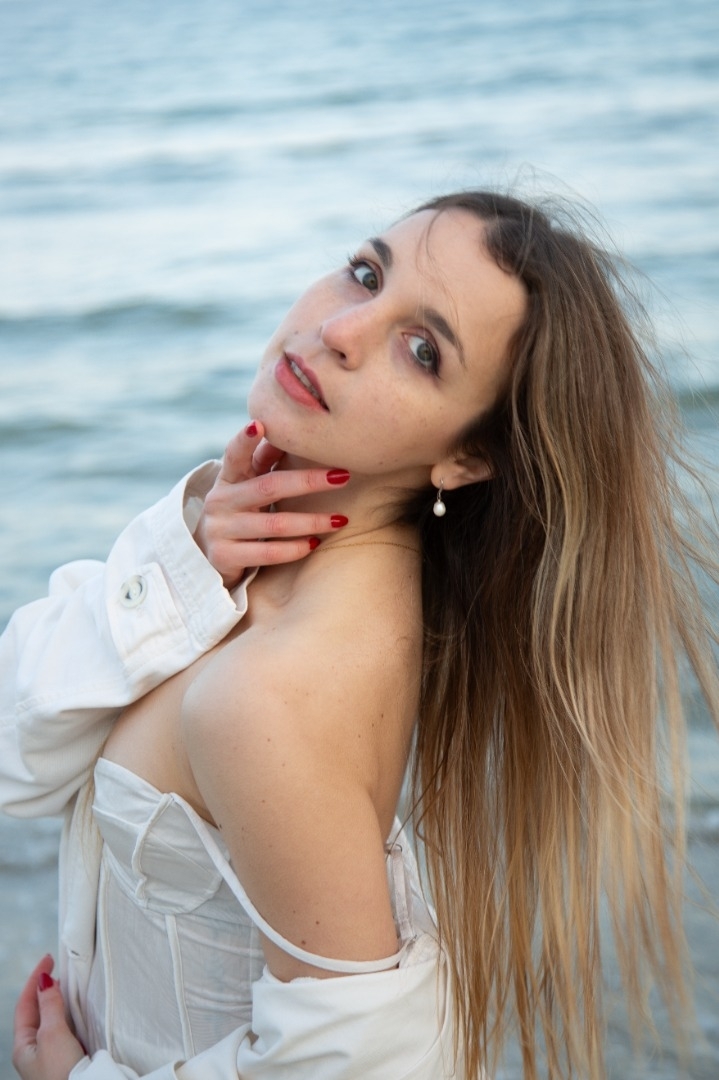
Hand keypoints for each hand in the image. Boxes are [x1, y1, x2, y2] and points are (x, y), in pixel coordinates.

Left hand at [13, 955, 85, 1079]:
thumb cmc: (62, 1073)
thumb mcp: (53, 1034)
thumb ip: (49, 1006)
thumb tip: (45, 981)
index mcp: (23, 1046)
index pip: (24, 1004)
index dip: (35, 979)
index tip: (48, 960)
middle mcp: (34, 1051)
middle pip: (37, 1011)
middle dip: (46, 989)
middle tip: (59, 969)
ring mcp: (50, 1056)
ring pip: (52, 1021)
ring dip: (59, 1001)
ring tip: (69, 984)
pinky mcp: (68, 1060)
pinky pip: (66, 1030)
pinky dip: (70, 1015)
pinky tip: (80, 1010)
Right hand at [194, 421, 349, 587]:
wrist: (213, 557)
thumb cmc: (242, 512)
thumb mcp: (248, 485)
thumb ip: (265, 460)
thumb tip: (297, 429)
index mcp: (228, 478)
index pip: (234, 454)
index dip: (245, 440)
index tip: (260, 425)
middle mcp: (220, 501)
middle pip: (268, 487)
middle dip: (308, 481)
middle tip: (342, 476)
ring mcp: (220, 529)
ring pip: (274, 524)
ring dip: (311, 521)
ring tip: (340, 520)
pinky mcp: (225, 556)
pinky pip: (268, 553)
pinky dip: (295, 549)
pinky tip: (315, 543)